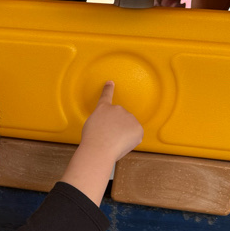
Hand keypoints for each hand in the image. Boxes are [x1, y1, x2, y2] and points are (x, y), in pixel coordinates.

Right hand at [60, 81, 142, 203]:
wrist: (99, 147)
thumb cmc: (91, 141)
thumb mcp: (91, 127)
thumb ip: (101, 124)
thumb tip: (111, 130)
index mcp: (103, 109)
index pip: (106, 96)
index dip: (108, 89)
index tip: (110, 82)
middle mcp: (117, 109)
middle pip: (120, 118)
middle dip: (118, 128)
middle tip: (108, 139)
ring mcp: (128, 117)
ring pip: (128, 128)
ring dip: (124, 135)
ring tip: (113, 143)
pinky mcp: (137, 127)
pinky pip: (135, 136)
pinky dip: (131, 142)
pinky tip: (121, 144)